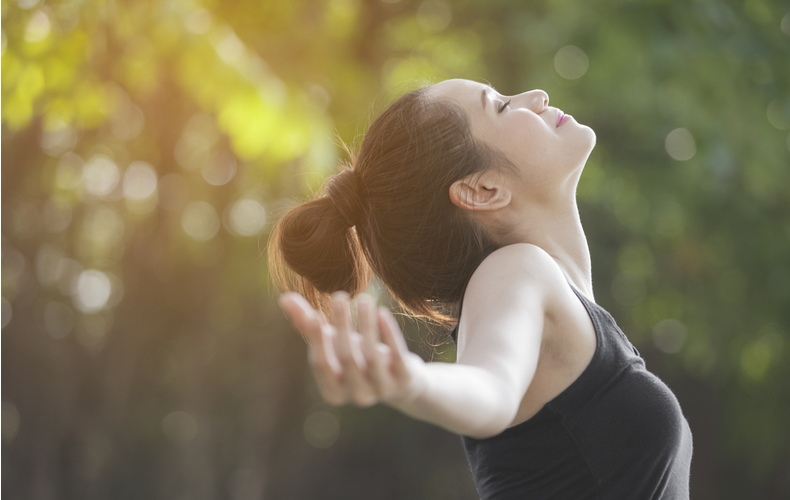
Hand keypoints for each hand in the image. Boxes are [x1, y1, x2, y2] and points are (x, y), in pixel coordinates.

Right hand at [278, 291, 424, 407]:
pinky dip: (389, 333)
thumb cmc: (357, 358)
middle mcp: (357, 396)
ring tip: (365, 299)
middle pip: (347, 357)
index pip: (321, 364)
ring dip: (367, 325)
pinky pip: (397, 356)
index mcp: (333, 392)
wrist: (398, 378)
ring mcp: (382, 391)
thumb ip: (308, 325)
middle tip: (340, 295)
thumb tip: (284, 297)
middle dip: (343, 324)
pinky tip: (382, 312)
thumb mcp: (332, 344)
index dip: (317, 339)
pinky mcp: (405, 381)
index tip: (316, 312)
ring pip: (371, 356)